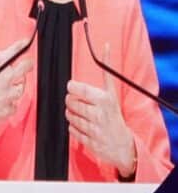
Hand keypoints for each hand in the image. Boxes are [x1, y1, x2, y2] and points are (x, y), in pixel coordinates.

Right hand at [0, 4, 33, 152]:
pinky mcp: (12, 102)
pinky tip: (3, 100)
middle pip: (27, 62)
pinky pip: (20, 98)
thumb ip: (4, 58)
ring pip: (24, 83)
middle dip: (27, 66)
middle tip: (20, 69)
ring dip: (17, 86)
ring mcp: (6, 87)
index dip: (3, 27)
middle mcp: (0, 72)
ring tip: (3, 89)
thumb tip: (23, 44)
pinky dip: (13, 100)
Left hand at [66, 42, 135, 177]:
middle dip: (71, 101)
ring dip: (71, 114)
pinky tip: (83, 126)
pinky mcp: (88, 141)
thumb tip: (106, 47)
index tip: (72, 87)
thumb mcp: (112, 94)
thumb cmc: (114, 116)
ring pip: (68, 114)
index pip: (79, 89)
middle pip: (70, 101)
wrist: (123, 145)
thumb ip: (105, 74)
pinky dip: (73, 127)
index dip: (71, 87)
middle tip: (78, 103)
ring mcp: (94, 128)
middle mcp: (99, 114)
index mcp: (105, 100)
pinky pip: (70, 129)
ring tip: (82, 115)